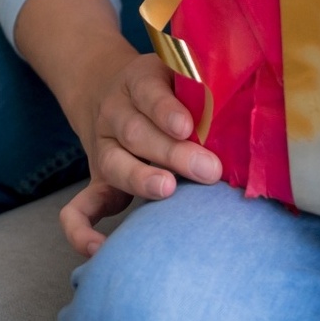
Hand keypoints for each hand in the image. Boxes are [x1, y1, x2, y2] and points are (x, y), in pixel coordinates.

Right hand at [58, 51, 221, 255]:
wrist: (106, 88)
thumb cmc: (164, 87)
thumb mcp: (177, 72)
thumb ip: (202, 90)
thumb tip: (240, 117)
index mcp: (137, 82)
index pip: (148, 92)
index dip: (166, 110)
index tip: (187, 126)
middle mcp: (114, 114)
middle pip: (136, 132)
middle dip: (172, 153)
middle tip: (208, 170)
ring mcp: (103, 149)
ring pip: (114, 164)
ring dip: (140, 180)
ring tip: (168, 190)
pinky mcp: (97, 182)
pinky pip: (79, 208)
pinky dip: (81, 231)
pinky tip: (99, 249)